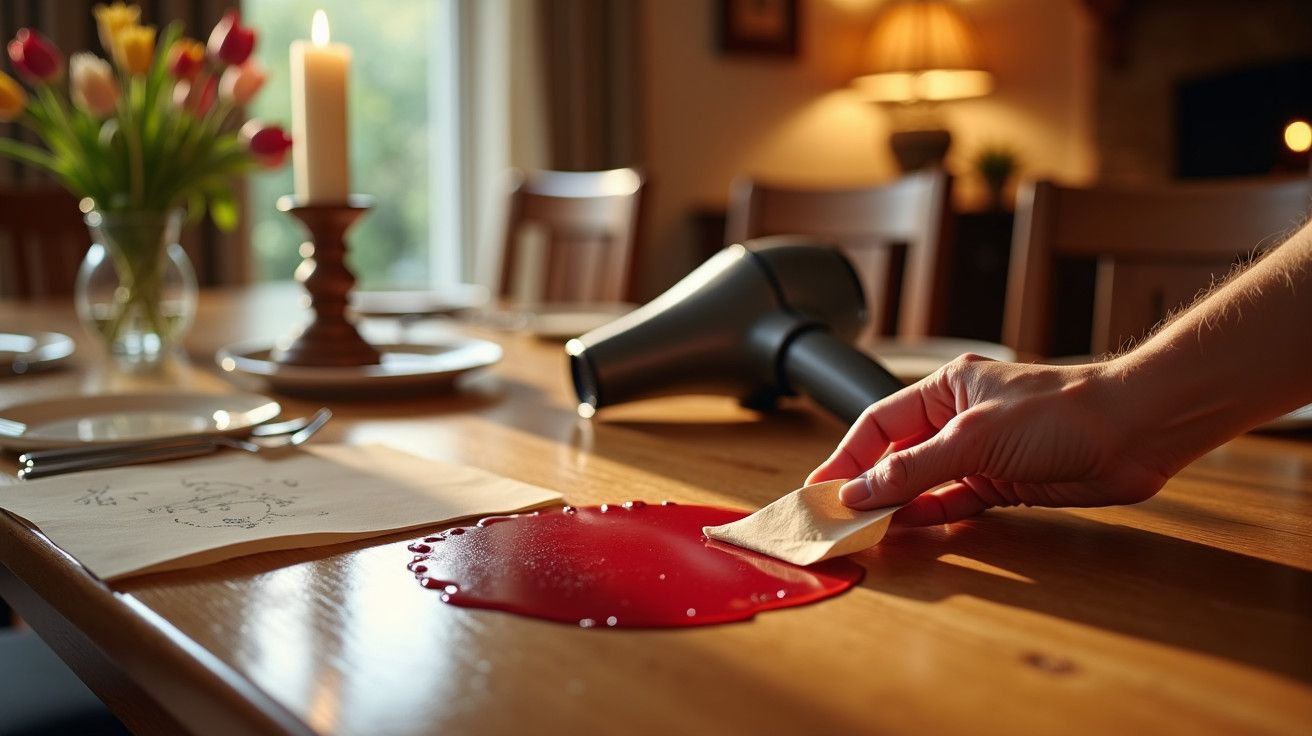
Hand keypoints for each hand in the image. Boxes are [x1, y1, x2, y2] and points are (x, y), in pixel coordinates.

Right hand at [806, 355, 1172, 525]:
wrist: (1136, 430)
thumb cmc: (1061, 412)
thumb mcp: (973, 438)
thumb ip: (913, 469)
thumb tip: (862, 491)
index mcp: (943, 390)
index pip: (878, 426)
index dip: (847, 459)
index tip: (821, 490)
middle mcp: (957, 419)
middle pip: (897, 456)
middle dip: (868, 486)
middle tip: (838, 518)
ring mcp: (981, 452)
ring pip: (924, 483)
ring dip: (899, 506)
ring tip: (868, 531)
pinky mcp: (1005, 482)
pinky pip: (955, 501)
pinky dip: (933, 515)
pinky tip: (912, 529)